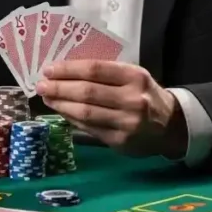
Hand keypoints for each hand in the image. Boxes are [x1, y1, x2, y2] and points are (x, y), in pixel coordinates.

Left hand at [35, 60, 186, 157]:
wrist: (170, 126)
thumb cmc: (144, 95)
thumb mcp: (132, 77)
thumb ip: (104, 74)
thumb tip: (64, 73)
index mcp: (135, 77)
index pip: (95, 70)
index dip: (68, 69)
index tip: (49, 69)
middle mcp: (133, 99)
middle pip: (88, 92)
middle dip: (59, 88)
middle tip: (41, 85)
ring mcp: (127, 122)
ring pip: (86, 112)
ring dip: (61, 105)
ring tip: (47, 98)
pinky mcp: (120, 141)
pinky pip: (89, 128)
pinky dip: (72, 119)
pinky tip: (61, 112)